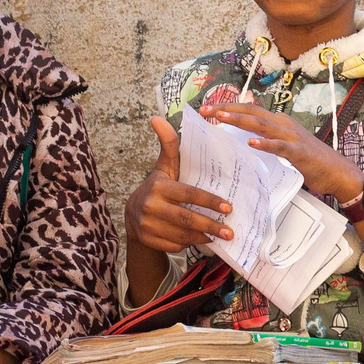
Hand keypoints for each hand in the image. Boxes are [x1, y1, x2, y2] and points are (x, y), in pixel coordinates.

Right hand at [129, 115, 236, 255]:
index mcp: (159, 186)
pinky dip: (189, 244)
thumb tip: (157, 117)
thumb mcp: (164, 166)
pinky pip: (174, 245)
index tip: (228, 207)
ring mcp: (147, 225)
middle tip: (230, 231)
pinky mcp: (148, 240)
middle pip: (187, 219)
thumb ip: (168, 145)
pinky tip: (202, 240)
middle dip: (211, 226)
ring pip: (182, 235)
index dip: (209, 201)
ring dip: (204, 237)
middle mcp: (151, 206)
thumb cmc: (158, 187)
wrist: (133, 214)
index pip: (189, 195)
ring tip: (221, 236)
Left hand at [202, 99, 363, 205]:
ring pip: (261, 124)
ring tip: (221, 117)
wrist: (337, 172)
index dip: (229, 107)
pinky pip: (279, 146)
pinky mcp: (299, 152)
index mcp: (279, 121)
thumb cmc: (311, 160)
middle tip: (205, 110)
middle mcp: (284, 124)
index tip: (208, 109)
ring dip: (240, 120)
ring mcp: (292, 136)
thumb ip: (268, 137)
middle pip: (251, 111)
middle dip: (227, 109)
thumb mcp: (285, 144)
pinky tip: (251, 143)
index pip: (250, 109)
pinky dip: (265, 143)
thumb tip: (246, 135)